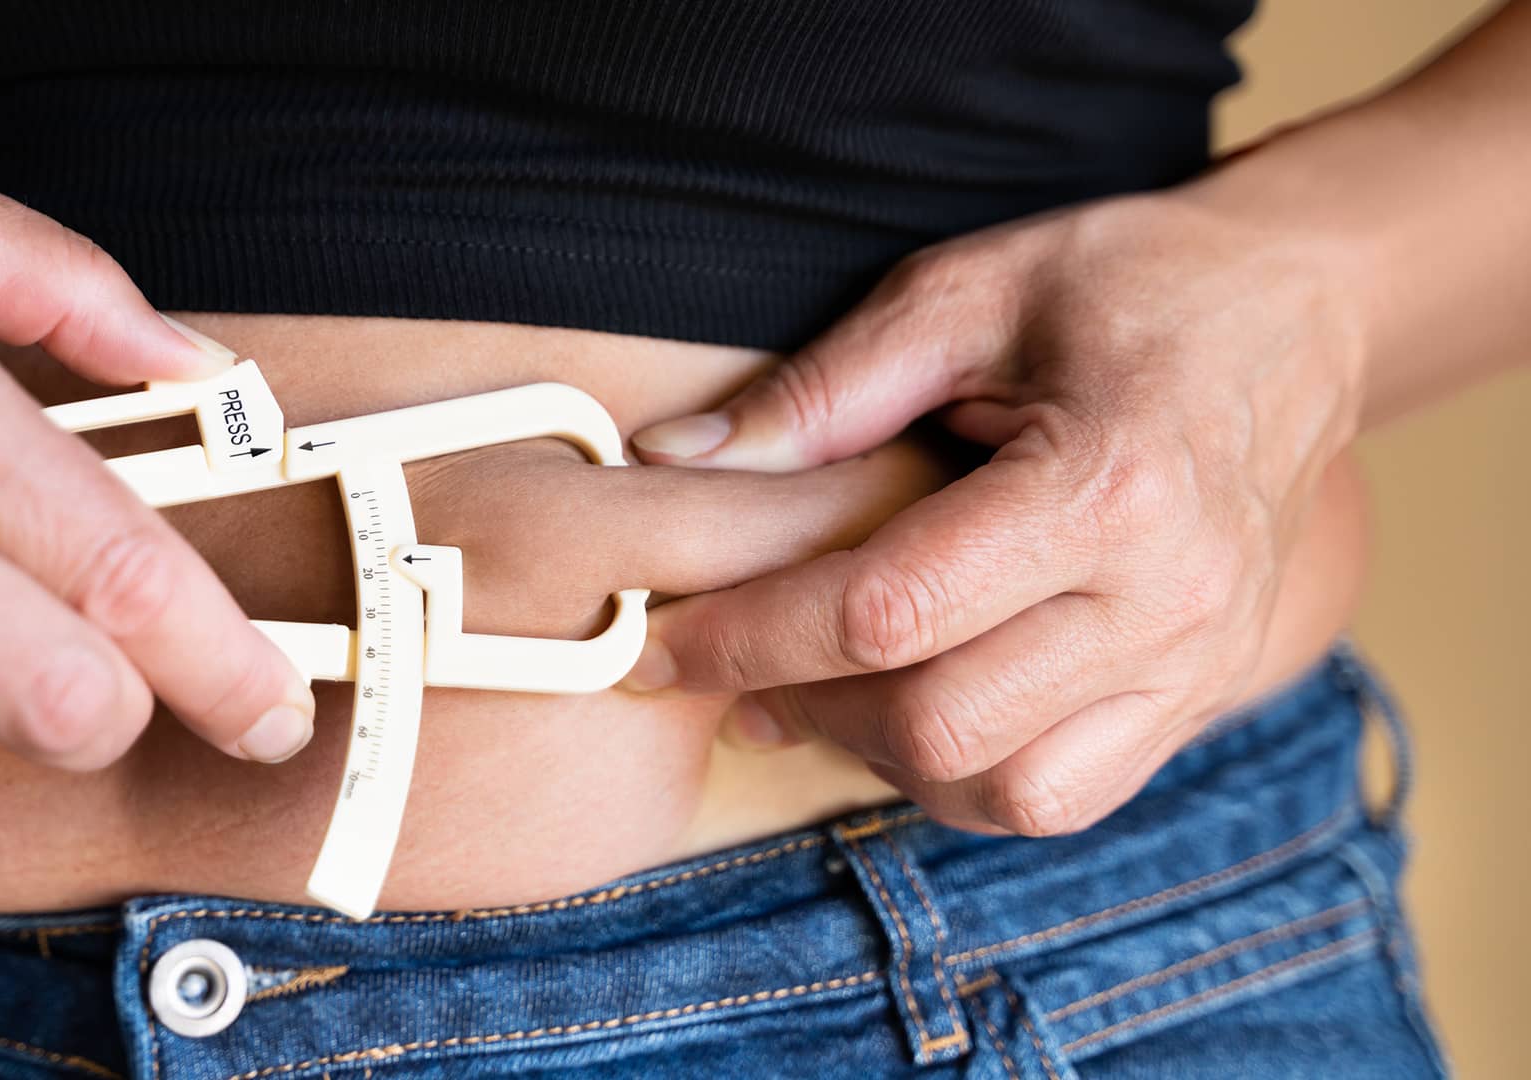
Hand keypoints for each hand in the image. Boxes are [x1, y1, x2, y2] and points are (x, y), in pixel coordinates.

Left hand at [625, 190, 1366, 835]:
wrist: (1297, 316)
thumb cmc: (1124, 285)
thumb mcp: (965, 292)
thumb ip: (822, 389)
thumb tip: (673, 460)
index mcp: (1106, 487)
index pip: (890, 613)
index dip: (753, 636)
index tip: (665, 638)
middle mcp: (1166, 602)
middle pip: (942, 725)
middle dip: (801, 702)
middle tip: (729, 657)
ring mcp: (1196, 665)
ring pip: (1004, 791)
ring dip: (878, 755)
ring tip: (813, 683)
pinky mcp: (1200, 698)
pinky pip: (1064, 797)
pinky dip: (965, 776)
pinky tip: (909, 706)